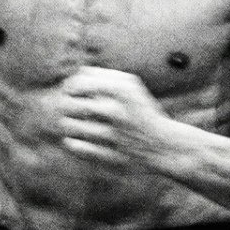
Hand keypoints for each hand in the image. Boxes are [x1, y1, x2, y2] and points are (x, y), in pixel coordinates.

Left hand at [57, 66, 178, 170]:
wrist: (164, 145)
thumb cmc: (140, 110)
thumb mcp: (129, 86)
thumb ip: (101, 75)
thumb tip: (75, 74)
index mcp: (120, 91)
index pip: (78, 84)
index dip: (69, 87)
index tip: (72, 93)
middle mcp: (117, 111)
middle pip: (68, 104)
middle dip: (64, 105)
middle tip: (68, 108)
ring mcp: (113, 135)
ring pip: (69, 126)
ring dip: (67, 124)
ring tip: (72, 123)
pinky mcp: (110, 156)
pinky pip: (76, 147)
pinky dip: (71, 142)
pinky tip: (75, 140)